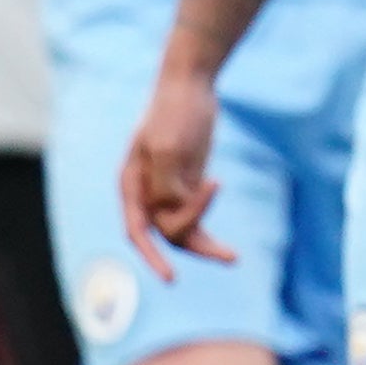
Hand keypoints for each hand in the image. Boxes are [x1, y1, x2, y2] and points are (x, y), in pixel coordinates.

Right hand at [116, 66, 238, 280]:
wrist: (191, 87)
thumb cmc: (175, 112)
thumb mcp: (170, 146)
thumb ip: (166, 182)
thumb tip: (170, 210)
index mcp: (132, 185)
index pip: (138, 231)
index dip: (151, 257)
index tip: (170, 277)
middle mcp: (146, 193)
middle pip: (166, 233)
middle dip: (196, 245)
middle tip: (230, 255)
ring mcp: (166, 190)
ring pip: (182, 231)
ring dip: (206, 245)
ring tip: (233, 257)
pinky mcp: (186, 186)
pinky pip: (195, 217)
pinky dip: (208, 226)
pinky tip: (225, 230)